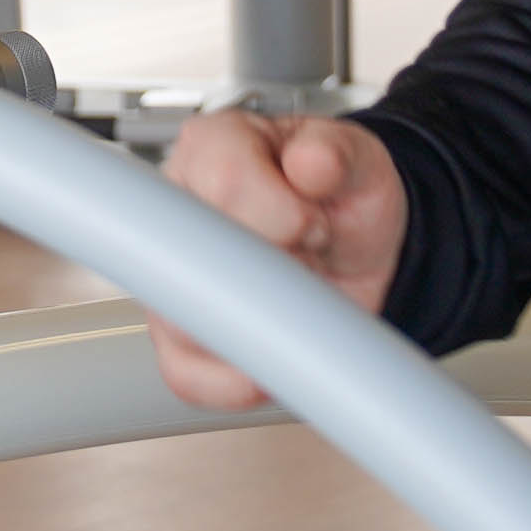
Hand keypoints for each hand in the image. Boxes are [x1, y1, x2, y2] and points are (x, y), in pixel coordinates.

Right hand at [149, 110, 407, 411]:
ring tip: (292, 301)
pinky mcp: (181, 336)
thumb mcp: (358, 160)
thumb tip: (312, 161)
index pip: (224, 180)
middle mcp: (178, 210)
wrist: (356, 247)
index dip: (280, 215)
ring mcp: (172, 277)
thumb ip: (336, 153)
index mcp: (213, 148)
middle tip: (308, 266)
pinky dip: (234, 382)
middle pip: (197, 258)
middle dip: (271, 279)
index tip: (314, 226)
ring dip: (255, 328)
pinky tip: (270, 363)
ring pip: (183, 322)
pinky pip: (186, 374)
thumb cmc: (343, 195)